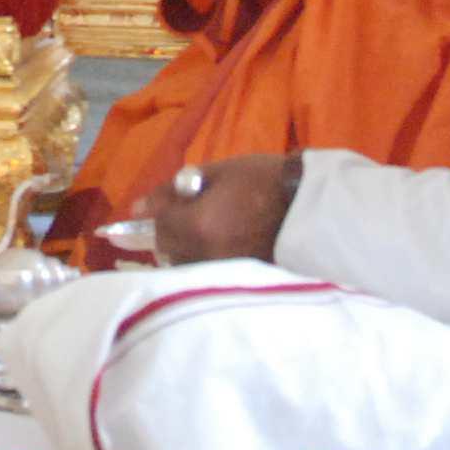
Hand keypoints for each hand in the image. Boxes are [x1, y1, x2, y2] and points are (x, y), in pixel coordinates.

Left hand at [142, 153, 300, 265]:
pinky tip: (220, 241)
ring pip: (186, 263)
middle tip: (184, 214)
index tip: (159, 204)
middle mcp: (205, 253)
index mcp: (197, 225)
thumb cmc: (264, 179)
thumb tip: (139, 207)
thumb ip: (174, 190)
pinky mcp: (238, 278)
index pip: (159, 225)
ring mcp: (222, 269)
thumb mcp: (218, 172)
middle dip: (170, 231)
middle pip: (168, 249)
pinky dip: (205, 256)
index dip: (157, 211)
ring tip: (204, 228)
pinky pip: (207, 269)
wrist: (310, 204)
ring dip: (185, 246)